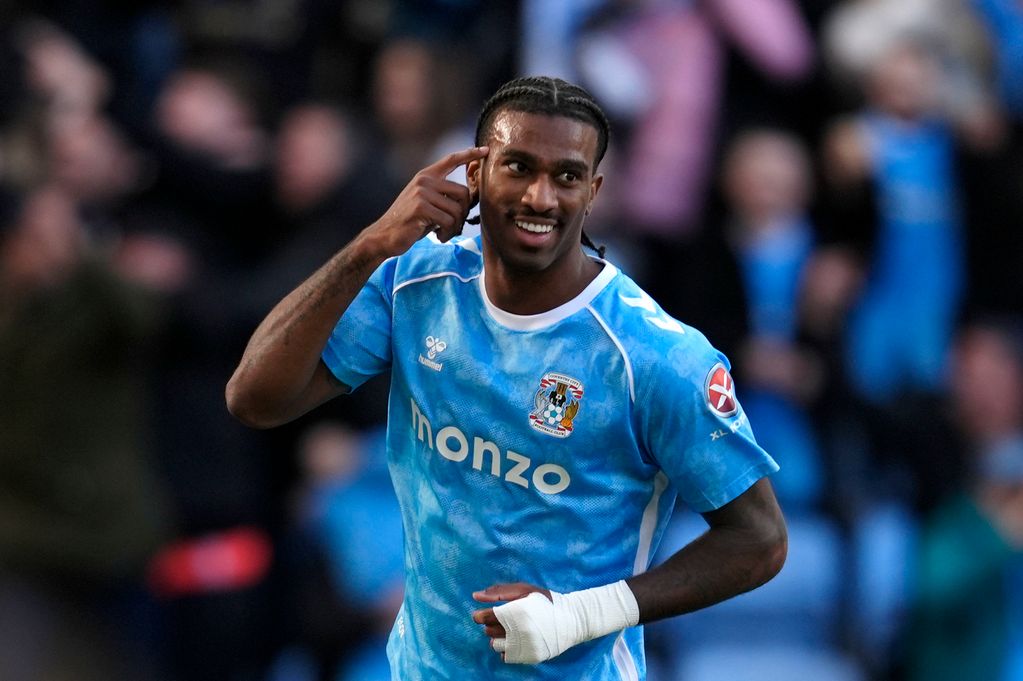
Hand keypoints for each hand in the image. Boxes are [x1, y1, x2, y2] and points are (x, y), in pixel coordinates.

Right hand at [368, 146, 487, 255]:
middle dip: (464, 212)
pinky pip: (448, 220)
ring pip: (457, 209)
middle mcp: (424, 180)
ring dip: (455, 226)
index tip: (486, 150)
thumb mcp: (427, 203)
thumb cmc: (410, 222)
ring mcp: (422, 192)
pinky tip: (439, 236)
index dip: (470, 154)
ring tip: (445, 233)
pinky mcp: (421, 207)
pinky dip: (448, 233)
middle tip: (455, 225)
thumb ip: (443, 196)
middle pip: (463, 192)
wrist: (384, 235)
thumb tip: (469, 198)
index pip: (451, 160)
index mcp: (426, 176)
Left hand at [471, 582, 551, 657]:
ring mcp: (523, 645)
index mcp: (514, 611)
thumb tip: (475, 596)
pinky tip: (515, 640)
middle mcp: (518, 630)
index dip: (480, 615)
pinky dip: (506, 649)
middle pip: (488, 631)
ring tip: (509, 631)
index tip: (483, 615)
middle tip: (503, 620)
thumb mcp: (523, 589)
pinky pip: (505, 656)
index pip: (485, 617)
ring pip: (495, 645)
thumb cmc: (544, 600)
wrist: (571, 619)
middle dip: (491, 625)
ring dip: (497, 637)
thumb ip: (498, 592)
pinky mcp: (528, 656)